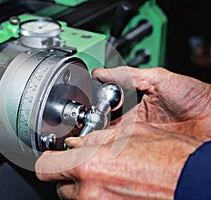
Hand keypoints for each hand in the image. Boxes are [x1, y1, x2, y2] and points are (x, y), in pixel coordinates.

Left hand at [36, 122, 201, 199]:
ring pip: (74, 196)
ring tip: (106, 174)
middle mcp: (88, 192)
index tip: (56, 154)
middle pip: (58, 183)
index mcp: (87, 166)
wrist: (195, 183)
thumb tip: (78, 142)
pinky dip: (96, 195)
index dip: (50, 157)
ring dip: (83, 185)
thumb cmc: (169, 158)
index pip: (44, 165)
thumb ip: (96, 139)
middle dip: (68, 172)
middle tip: (85, 163)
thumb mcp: (129, 135)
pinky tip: (115, 185)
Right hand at [92, 67, 210, 140]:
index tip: (85, 106)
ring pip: (111, 139)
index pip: (105, 105)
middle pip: (104, 124)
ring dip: (100, 137)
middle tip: (85, 123)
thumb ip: (128, 74)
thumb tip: (101, 72)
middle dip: (92, 124)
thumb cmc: (193, 97)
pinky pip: (124, 151)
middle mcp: (133, 122)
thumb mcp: (158, 78)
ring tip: (91, 134)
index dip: (93, 106)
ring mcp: (138, 137)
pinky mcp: (145, 150)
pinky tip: (107, 145)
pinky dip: (113, 149)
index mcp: (133, 103)